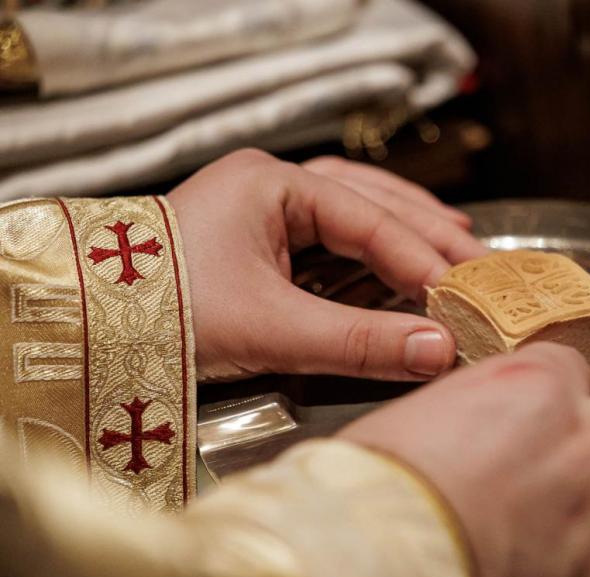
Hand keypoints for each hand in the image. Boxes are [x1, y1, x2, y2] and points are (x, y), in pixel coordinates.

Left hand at [168, 149, 486, 380]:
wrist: (84, 325)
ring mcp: (262, 209)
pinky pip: (330, 236)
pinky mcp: (257, 240)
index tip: (462, 293)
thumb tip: (438, 352)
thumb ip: (358, 340)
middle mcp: (270, 185)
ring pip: (353, 210)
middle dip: (426, 232)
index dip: (421, 259)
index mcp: (271, 183)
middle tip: (478, 261)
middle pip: (371, 200)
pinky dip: (369, 250)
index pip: (368, 219)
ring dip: (403, 231)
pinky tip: (395, 261)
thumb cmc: (163, 312)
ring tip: (454, 245)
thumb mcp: (271, 328)